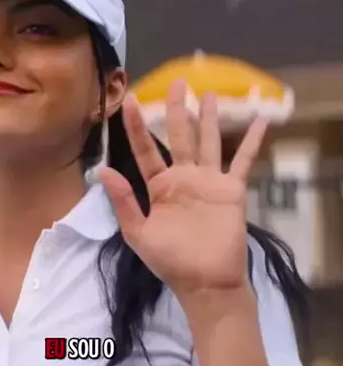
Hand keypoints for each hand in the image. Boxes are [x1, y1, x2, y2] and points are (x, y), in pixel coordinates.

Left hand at [99, 81, 267, 296]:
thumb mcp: (138, 232)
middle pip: (179, 136)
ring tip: (209, 93)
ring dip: (210, 118)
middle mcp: (183, 177)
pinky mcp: (232, 190)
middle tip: (177, 82)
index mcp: (159, 186)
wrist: (204, 282)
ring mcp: (209, 181)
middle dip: (177, 109)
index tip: (129, 99)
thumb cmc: (169, 260)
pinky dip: (253, 142)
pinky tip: (260, 121)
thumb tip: (104, 170)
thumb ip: (123, 201)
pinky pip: (244, 161)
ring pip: (209, 141)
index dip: (136, 126)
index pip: (146, 149)